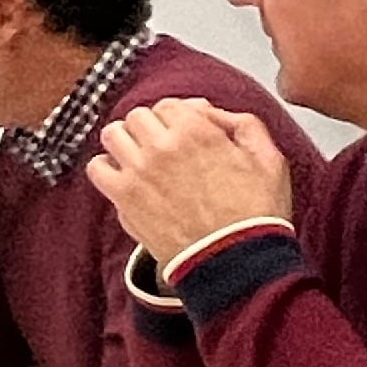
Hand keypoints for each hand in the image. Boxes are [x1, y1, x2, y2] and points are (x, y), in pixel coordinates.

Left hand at [86, 99, 293, 268]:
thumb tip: (210, 113)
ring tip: (141, 158)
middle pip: (138, 116)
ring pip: (113, 135)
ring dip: (125, 142)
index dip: (178, 118)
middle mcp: (162, 146)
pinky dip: (106, 169)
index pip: (169, 105)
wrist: (235, 261)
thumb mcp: (269, 159)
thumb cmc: (254, 215)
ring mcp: (138, 172)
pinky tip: (124, 178)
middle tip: (164, 147)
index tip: (185, 133)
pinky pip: (97, 168)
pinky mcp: (124, 199)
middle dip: (151, 128)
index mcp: (196, 131)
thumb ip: (244, 124)